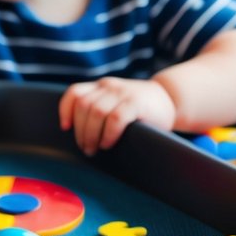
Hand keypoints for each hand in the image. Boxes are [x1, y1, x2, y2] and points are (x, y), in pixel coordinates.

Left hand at [58, 77, 175, 154]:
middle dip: (80, 131)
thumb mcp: (116, 102)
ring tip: (94, 149)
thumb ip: (99, 108)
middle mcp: (110, 86)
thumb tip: (76, 133)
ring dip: (91, 135)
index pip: (75, 92)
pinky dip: (108, 134)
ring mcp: (123, 93)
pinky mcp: (136, 103)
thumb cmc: (139, 108)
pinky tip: (108, 143)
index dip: (65, 110)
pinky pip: (115, 118)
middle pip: (83, 106)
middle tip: (85, 147)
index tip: (65, 128)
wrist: (170, 99)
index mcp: (102, 86)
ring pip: (96, 112)